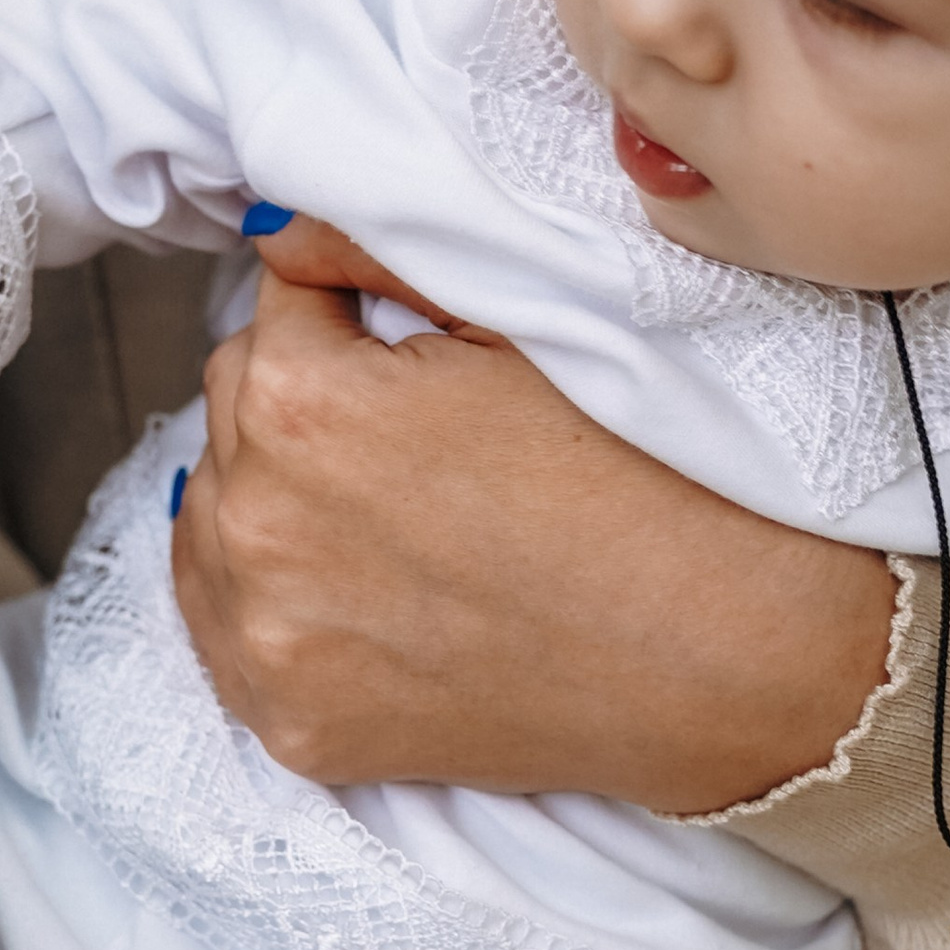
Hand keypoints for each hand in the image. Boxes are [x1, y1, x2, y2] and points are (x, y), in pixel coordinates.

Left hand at [171, 219, 897, 808]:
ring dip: (278, 499)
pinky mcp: (289, 724)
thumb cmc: (651, 482)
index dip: (352, 315)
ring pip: (215, 515)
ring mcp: (266, 638)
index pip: (276, 304)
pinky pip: (225, 627)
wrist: (733, 659)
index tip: (411, 348)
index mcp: (302, 402)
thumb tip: (276, 225)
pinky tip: (357, 588)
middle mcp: (256, 522)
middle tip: (419, 438)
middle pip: (236, 406)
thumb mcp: (524, 327)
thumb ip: (379, 258)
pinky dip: (271, 598)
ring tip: (394, 516)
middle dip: (307, 401)